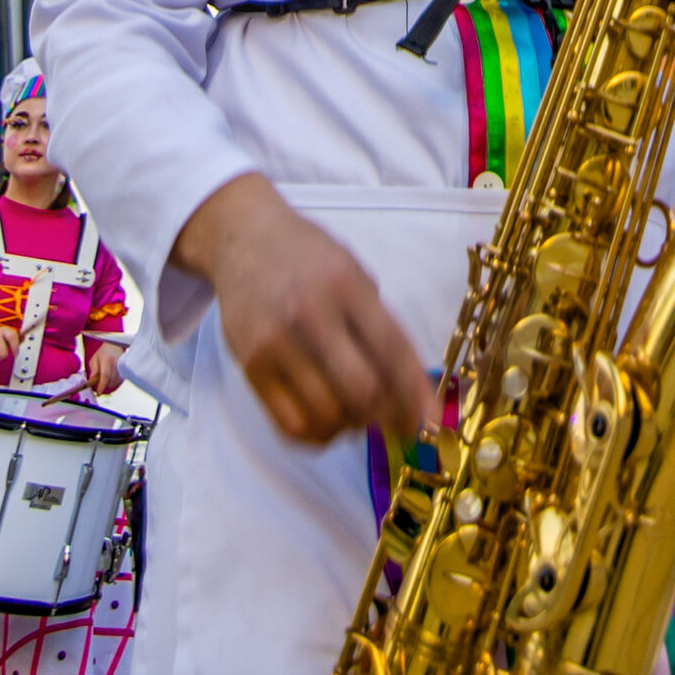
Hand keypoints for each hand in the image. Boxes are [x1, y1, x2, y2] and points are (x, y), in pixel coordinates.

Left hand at [86, 341, 124, 395]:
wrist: (114, 347)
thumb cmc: (103, 353)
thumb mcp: (94, 359)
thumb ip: (93, 369)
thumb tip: (92, 379)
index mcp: (107, 359)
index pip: (105, 375)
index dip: (102, 385)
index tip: (98, 392)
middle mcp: (116, 363)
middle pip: (110, 381)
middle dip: (103, 384)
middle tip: (98, 379)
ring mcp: (122, 367)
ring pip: (115, 382)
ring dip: (108, 383)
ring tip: (105, 376)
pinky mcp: (125, 370)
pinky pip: (119, 381)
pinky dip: (113, 382)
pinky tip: (110, 376)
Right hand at [174, 174, 431, 446]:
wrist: (244, 239)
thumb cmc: (309, 258)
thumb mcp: (355, 273)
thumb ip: (380, 324)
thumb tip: (410, 393)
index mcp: (347, 286)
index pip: (392, 350)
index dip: (416, 394)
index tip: (430, 425)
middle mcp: (310, 313)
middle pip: (361, 390)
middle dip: (385, 416)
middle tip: (392, 420)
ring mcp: (275, 342)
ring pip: (325, 413)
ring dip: (350, 427)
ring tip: (354, 414)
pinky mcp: (249, 365)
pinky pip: (289, 423)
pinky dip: (316, 435)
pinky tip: (325, 421)